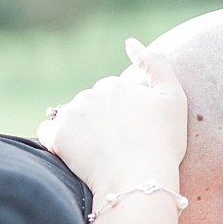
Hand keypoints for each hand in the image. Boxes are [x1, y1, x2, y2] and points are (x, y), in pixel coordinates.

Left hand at [36, 38, 187, 197]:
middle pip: (92, 106)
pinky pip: (48, 134)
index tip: (133, 136)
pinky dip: (57, 143)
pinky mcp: (57, 137)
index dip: (124, 116)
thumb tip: (130, 43)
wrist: (140, 181)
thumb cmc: (161, 144)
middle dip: (101, 122)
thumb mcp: (174, 99)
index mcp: (116, 85)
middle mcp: (91, 93)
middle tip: (117, 149)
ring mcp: (72, 114)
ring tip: (98, 156)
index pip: (114, 96)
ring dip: (80, 132)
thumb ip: (156, 64)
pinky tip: (74, 157)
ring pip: (72, 118)